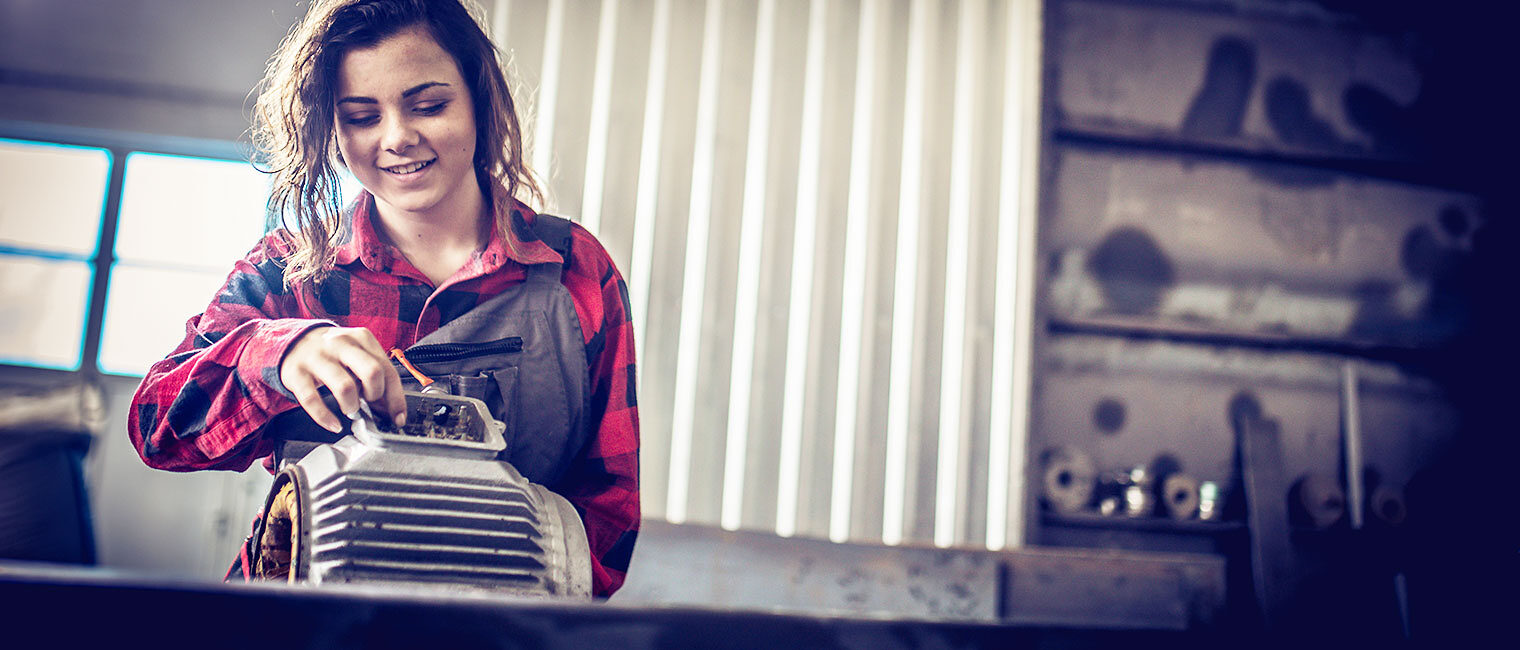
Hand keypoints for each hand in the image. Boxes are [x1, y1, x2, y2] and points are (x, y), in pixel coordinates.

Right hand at [279, 326, 406, 431]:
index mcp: (361, 338)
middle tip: (370, 403)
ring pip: (345, 387)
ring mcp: (317, 358)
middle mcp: (340, 344)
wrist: (293, 342)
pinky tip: (333, 424)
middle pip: (372, 373)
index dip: (396, 398)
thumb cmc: (332, 352)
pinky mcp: (296, 373)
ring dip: (352, 406)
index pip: (388, 369)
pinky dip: (325, 417)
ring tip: (350, 409)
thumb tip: (390, 406)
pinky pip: (312, 400)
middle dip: (375, 395)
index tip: (398, 417)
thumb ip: (374, 374)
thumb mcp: (356, 354)